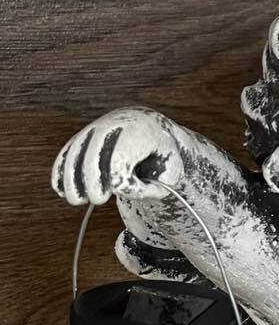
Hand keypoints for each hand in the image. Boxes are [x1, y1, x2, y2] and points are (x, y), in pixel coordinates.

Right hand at [51, 109, 183, 204]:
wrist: (145, 124)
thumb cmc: (159, 151)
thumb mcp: (171, 168)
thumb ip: (155, 185)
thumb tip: (131, 193)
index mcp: (138, 131)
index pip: (121, 161)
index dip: (123, 183)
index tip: (134, 191)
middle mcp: (111, 126)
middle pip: (93, 156)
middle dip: (93, 182)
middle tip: (98, 200)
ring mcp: (93, 129)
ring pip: (75, 154)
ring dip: (72, 180)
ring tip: (75, 200)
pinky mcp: (80, 137)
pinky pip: (66, 153)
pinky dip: (61, 172)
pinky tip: (61, 190)